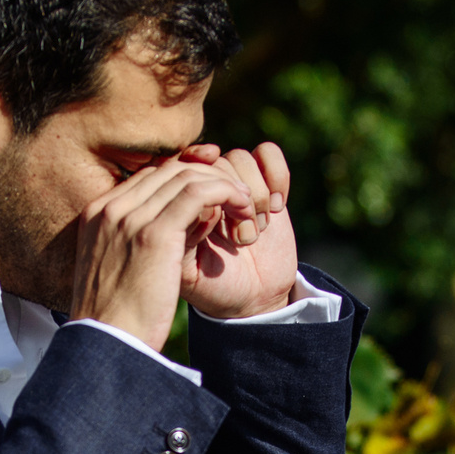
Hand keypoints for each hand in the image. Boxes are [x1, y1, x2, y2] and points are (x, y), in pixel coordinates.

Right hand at [70, 159, 255, 350]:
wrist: (107, 346)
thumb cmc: (116, 320)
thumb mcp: (115, 271)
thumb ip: (130, 245)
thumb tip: (166, 235)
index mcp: (97, 214)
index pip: (150, 176)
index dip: (188, 178)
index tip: (215, 195)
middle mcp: (110, 208)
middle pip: (169, 169)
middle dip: (209, 177)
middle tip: (238, 197)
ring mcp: (129, 218)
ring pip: (186, 175)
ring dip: (224, 185)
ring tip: (246, 207)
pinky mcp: (154, 234)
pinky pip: (198, 193)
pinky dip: (226, 194)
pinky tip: (244, 210)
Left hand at [179, 140, 297, 320]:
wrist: (255, 299)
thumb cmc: (216, 287)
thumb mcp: (189, 269)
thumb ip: (183, 235)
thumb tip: (200, 200)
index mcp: (177, 204)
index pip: (181, 168)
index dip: (196, 171)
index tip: (212, 190)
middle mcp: (204, 188)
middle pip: (214, 163)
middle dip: (231, 199)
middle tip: (241, 240)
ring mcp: (235, 184)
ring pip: (241, 158)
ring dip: (255, 196)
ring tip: (256, 232)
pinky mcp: (266, 183)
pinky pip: (268, 154)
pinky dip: (277, 175)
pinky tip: (277, 206)